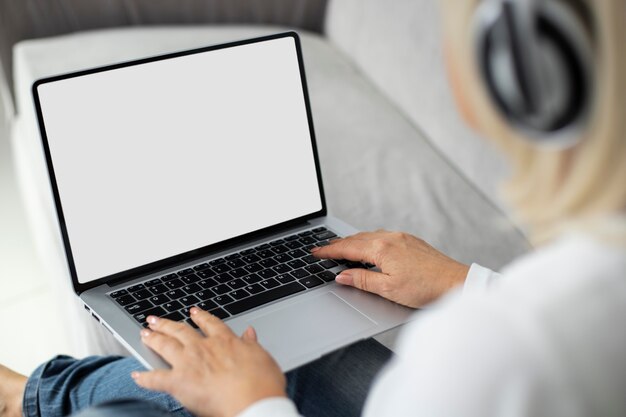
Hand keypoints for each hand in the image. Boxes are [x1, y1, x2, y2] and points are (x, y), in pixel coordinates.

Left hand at [132, 308, 285, 416]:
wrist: (254, 403)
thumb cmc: (262, 385)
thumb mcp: (263, 358)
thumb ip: (252, 344)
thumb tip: (250, 333)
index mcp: (225, 341)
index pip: (209, 323)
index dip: (200, 317)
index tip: (193, 312)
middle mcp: (204, 348)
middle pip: (181, 330)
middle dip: (167, 323)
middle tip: (156, 319)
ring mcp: (189, 363)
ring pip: (165, 345)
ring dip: (153, 338)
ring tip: (144, 333)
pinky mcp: (178, 382)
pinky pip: (155, 378)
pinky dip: (144, 377)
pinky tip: (136, 375)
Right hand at [312, 230, 468, 307]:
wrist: (456, 283)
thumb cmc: (426, 288)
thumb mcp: (388, 289)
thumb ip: (362, 280)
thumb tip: (341, 276)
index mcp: (381, 249)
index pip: (347, 248)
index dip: (328, 251)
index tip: (315, 252)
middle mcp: (390, 238)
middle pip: (356, 239)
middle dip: (337, 244)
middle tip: (322, 249)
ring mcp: (402, 237)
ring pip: (369, 236)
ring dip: (353, 241)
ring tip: (341, 248)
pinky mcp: (411, 241)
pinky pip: (382, 236)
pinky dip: (369, 241)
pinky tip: (369, 247)